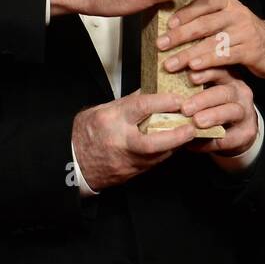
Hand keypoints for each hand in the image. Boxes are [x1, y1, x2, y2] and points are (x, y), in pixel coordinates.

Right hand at [72, 90, 197, 190]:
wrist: (73, 162)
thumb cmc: (85, 133)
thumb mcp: (102, 109)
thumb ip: (127, 102)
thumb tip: (150, 90)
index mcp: (110, 120)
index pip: (141, 107)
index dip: (163, 102)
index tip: (179, 99)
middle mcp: (119, 141)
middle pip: (153, 142)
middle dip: (176, 135)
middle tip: (191, 126)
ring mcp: (126, 160)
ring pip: (158, 155)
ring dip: (175, 144)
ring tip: (188, 133)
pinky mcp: (131, 173)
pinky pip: (154, 162)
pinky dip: (165, 152)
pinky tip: (173, 144)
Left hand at [156, 0, 264, 80]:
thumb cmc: (241, 34)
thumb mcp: (224, 19)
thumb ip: (204, 18)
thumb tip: (169, 25)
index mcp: (227, 2)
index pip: (203, 2)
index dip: (184, 13)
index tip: (167, 24)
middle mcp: (236, 14)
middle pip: (204, 23)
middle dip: (180, 35)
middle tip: (160, 45)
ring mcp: (245, 31)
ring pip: (213, 42)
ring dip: (189, 54)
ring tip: (171, 64)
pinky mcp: (252, 50)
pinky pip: (226, 56)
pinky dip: (208, 62)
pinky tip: (194, 69)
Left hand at [181, 67, 259, 160]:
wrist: (232, 133)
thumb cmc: (208, 108)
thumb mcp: (201, 94)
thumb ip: (188, 88)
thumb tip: (163, 83)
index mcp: (227, 77)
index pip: (217, 69)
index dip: (204, 70)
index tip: (188, 73)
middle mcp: (239, 91)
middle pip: (224, 92)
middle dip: (203, 99)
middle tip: (185, 107)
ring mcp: (246, 112)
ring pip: (232, 111)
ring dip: (213, 116)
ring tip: (196, 122)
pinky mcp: (247, 133)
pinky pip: (230, 137)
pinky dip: (212, 141)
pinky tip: (196, 143)